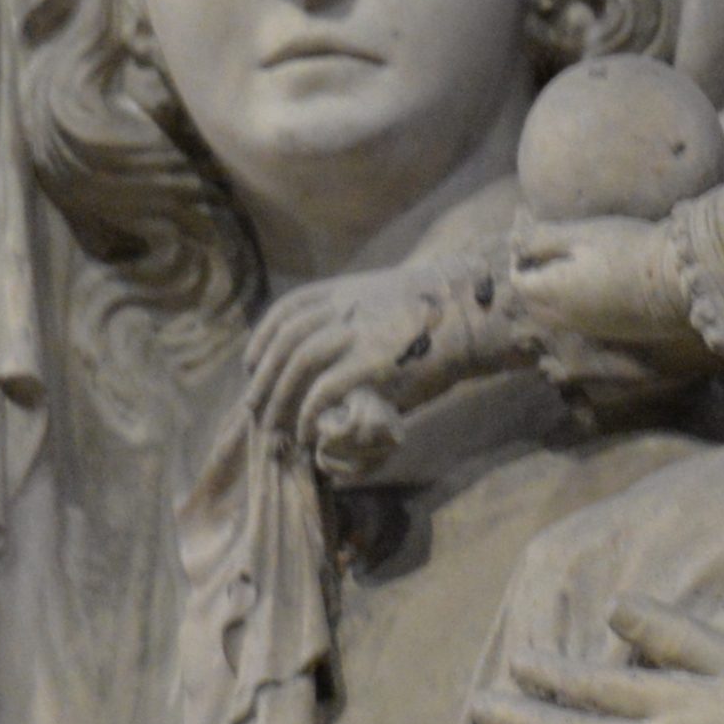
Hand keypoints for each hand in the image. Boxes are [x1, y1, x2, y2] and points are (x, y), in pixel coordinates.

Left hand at [243, 266, 495, 471]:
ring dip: (279, 399)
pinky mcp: (375, 363)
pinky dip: (309, 413)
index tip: (251, 367)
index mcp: (344, 291)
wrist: (473, 314)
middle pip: (286, 341)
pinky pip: (325, 389)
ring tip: (274, 428)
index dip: (261, 341)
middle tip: (254, 409)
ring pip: (298, 363)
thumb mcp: (384, 301)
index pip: (286, 311)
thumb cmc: (433, 317)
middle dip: (263, 379)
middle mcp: (344, 308)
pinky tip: (307, 432)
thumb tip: (325, 357)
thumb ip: (353, 319)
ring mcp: (359, 333)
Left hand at [502, 216, 691, 362]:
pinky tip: (591, 278)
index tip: (530, 227)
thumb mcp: (582, 235)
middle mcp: (564, 318)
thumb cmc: (629, 251)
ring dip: (550, 288)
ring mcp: (588, 328)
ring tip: (565, 259)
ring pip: (553, 312)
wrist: (678, 283)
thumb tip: (516, 241)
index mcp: (552, 294)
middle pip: (532, 300)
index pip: (518, 279)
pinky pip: (576, 318)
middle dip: (530, 273)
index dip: (518, 254)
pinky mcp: (609, 331)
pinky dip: (571, 299)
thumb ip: (542, 238)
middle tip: (541, 243)